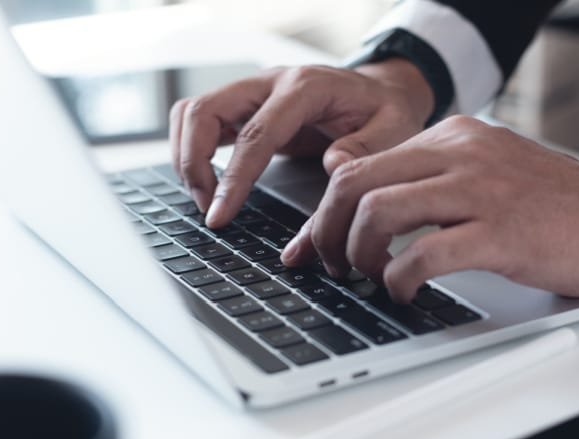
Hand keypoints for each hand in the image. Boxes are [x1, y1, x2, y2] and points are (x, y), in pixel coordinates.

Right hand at [168, 59, 433, 227]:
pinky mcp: (245, 106)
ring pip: (192, 113)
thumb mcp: (392, 131)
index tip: (218, 215)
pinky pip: (200, 120)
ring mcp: (253, 91)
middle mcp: (270, 82)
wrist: (381, 91)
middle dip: (193, 163)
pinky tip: (207, 182)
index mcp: (305, 88)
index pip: (254, 135)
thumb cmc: (385, 111)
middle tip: (207, 208)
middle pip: (203, 111)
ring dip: (186, 156)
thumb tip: (332, 168)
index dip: (232, 179)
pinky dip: (191, 150)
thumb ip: (363, 151)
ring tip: (205, 199)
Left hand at [282, 116, 578, 301]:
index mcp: (450, 137)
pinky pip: (422, 254)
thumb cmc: (553, 205)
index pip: (359, 166)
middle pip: (354, 185)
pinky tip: (403, 291)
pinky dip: (398, 278)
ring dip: (357, 254)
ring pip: (378, 212)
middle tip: (329, 266)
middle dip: (325, 233)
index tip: (307, 246)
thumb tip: (350, 190)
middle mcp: (458, 154)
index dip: (321, 212)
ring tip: (367, 278)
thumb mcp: (482, 171)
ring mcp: (479, 190)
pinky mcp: (500, 232)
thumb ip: (423, 178)